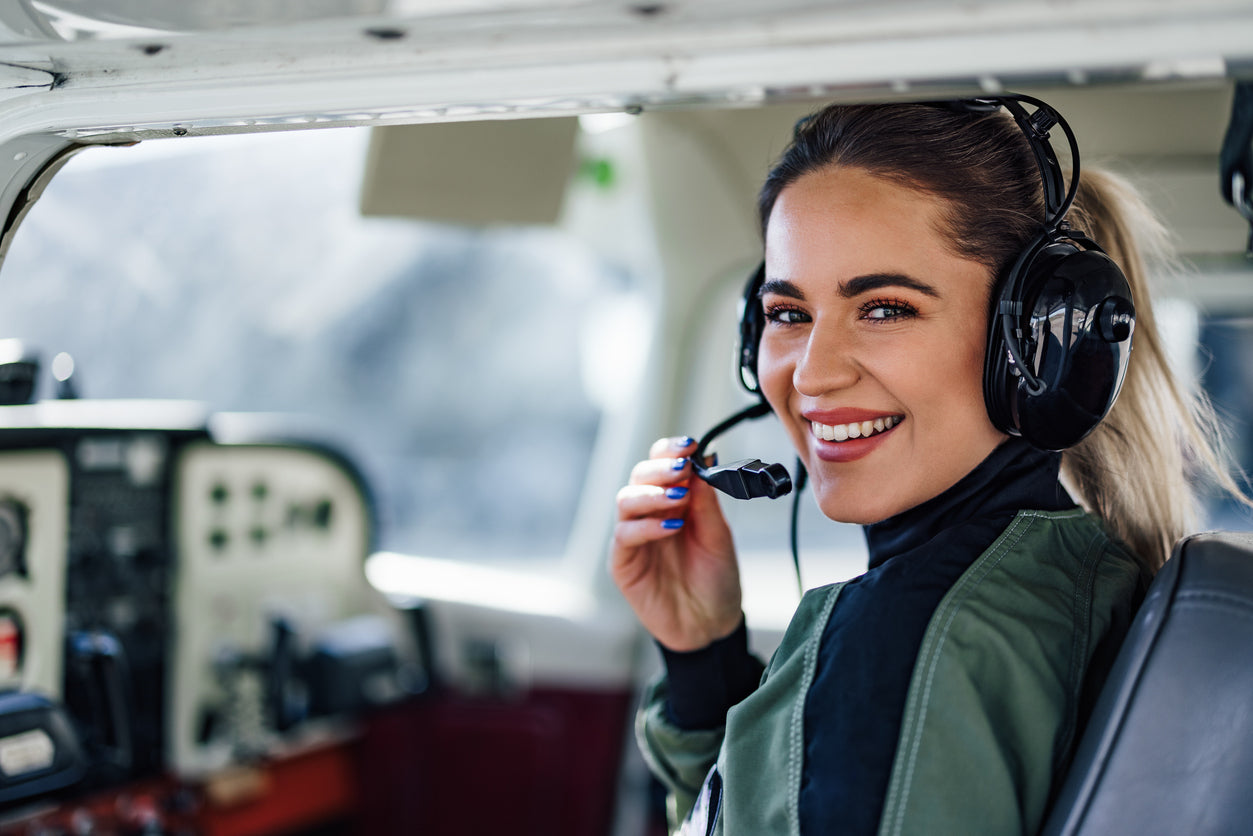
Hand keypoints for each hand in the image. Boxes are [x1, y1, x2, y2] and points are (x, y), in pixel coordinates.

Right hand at [611, 436, 741, 651]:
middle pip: (639, 476)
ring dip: (651, 494)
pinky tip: (670, 526)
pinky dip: (647, 526)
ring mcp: (634, 537)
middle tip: (682, 467)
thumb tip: (705, 458)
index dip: (671, 451)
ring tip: (678, 498)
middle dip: (660, 468)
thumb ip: (707, 501)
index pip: (662, 464)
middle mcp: (649, 513)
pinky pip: (625, 535)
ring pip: (626, 500)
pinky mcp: (623, 563)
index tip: (690, 446)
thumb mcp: (719, 536)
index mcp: (673, 501)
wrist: (710, 626)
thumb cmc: (715, 579)